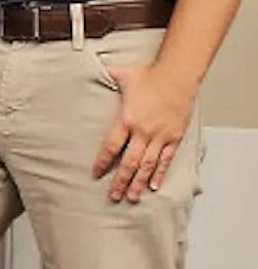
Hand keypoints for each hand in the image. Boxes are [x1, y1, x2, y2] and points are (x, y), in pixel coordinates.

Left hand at [92, 64, 196, 202]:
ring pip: (147, 166)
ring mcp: (160, 136)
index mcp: (126, 119)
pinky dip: (159, 174)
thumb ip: (105, 77)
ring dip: (138, 183)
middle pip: (129, 162)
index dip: (102, 162)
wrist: (177, 76)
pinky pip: (165, 160)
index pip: (111, 146)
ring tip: (132, 197)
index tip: (95, 173)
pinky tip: (153, 186)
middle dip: (120, 181)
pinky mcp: (174, 137)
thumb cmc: (149, 75)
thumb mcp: (121, 75)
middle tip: (112, 196)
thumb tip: (91, 71)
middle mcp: (143, 131)